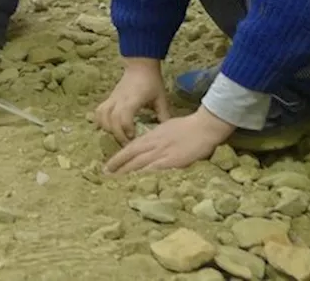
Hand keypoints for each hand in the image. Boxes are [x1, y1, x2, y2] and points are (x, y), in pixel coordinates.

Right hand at [95, 58, 171, 144]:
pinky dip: (101, 121)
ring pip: (102, 116)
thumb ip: (164, 115)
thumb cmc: (152, 81)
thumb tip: (167, 133)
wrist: (140, 65)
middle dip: (117, 134)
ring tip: (118, 135)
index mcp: (133, 99)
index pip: (123, 117)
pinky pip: (99, 111)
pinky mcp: (109, 98)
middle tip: (127, 143)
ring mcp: (112, 98)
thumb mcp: (161, 98)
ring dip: (107, 128)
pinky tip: (108, 128)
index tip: (133, 137)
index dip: (126, 130)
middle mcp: (119, 99)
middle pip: (111, 120)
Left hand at [104, 107, 234, 173]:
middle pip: (131, 157)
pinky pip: (155, 169)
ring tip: (115, 182)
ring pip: (139, 163)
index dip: (118, 158)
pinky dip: (144, 175)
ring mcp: (162, 152)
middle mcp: (153, 144)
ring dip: (126, 173)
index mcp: (151, 136)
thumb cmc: (188, 126)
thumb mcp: (166, 128)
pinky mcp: (173, 161)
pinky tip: (136, 183)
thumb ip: (156, 137)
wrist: (204, 126)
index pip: (130, 148)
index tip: (108, 166)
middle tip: (105, 176)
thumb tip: (148, 145)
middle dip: (117, 167)